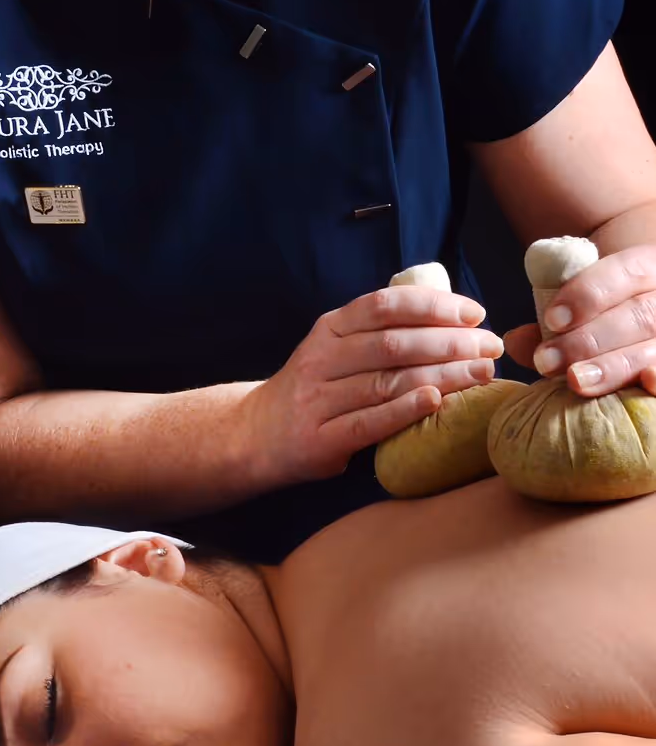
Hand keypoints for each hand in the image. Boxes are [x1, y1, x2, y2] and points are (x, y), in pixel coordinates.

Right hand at [246, 284, 503, 484]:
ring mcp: (316, 399)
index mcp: (329, 330)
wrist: (254, 434)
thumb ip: (377, 333)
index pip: (383, 306)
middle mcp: (320, 359)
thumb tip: (449, 318)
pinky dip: (405, 410)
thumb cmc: (313, 390)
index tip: (474, 313)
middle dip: (449, 341)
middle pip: (392, 343)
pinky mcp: (319, 439)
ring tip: (482, 372)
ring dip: (442, 375)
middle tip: (491, 346)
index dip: (432, 306)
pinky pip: (369, 422)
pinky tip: (437, 402)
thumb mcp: (333, 349)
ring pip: (387, 381)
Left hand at [504, 242, 655, 397]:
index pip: (625, 272)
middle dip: (589, 340)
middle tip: (546, 361)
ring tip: (576, 381)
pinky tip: (647, 383)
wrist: (635, 309)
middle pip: (640, 315)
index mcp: (648, 267)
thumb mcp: (577, 302)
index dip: (589, 295)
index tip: (552, 319)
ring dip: (613, 367)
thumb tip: (513, 343)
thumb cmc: (601, 309)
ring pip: (655, 349)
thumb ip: (550, 319)